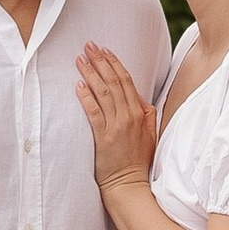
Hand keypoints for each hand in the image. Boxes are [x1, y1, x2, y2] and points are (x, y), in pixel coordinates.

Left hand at [76, 43, 156, 192]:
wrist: (129, 184)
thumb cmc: (137, 160)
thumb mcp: (150, 134)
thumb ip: (147, 114)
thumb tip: (141, 98)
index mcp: (141, 112)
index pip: (127, 81)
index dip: (115, 63)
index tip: (105, 50)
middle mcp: (129, 116)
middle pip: (114, 81)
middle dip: (101, 61)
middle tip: (89, 46)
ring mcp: (117, 126)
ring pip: (104, 93)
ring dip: (91, 73)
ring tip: (81, 59)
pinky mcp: (103, 137)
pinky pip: (94, 112)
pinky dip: (86, 97)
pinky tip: (78, 85)